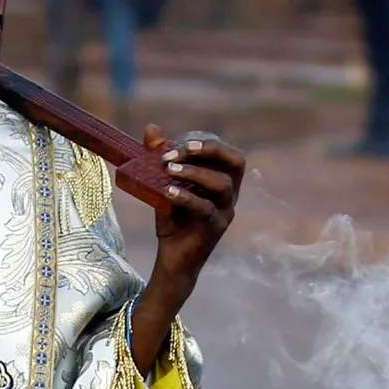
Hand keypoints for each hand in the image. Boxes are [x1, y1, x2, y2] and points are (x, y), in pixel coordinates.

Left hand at [133, 126, 246, 372]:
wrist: (172, 259)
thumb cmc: (173, 219)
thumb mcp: (164, 185)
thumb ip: (160, 158)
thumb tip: (152, 129)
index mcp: (222, 181)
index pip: (227, 153)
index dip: (208, 142)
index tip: (180, 142)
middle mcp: (230, 195)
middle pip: (236, 162)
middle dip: (211, 149)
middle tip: (182, 148)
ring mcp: (225, 212)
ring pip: (223, 184)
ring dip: (195, 172)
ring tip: (168, 168)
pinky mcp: (214, 229)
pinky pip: (206, 208)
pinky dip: (186, 197)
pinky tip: (166, 192)